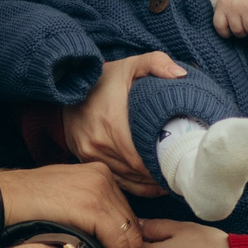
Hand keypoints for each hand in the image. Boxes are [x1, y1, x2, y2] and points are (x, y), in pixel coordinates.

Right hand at [0, 161, 142, 247]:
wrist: (0, 198)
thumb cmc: (24, 203)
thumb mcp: (64, 196)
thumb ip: (87, 207)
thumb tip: (105, 236)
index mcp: (98, 173)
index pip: (125, 214)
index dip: (130, 245)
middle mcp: (103, 178)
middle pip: (132, 225)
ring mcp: (100, 190)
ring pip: (131, 236)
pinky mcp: (93, 208)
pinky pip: (118, 243)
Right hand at [61, 52, 182, 198]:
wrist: (66, 85)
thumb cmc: (103, 78)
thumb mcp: (130, 65)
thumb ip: (156, 63)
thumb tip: (181, 75)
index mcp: (111, 123)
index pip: (140, 159)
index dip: (160, 166)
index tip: (179, 164)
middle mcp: (97, 143)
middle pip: (134, 171)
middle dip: (158, 175)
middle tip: (180, 174)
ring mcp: (89, 153)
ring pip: (125, 179)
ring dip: (147, 183)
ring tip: (169, 180)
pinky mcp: (85, 158)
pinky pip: (113, 179)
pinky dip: (133, 185)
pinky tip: (151, 185)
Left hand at [213, 0, 247, 38]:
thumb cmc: (239, 1)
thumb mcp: (227, 6)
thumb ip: (224, 18)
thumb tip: (227, 35)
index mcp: (222, 5)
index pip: (219, 27)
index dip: (226, 32)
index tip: (231, 28)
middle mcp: (233, 5)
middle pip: (237, 31)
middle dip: (243, 30)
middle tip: (245, 20)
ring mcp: (246, 6)